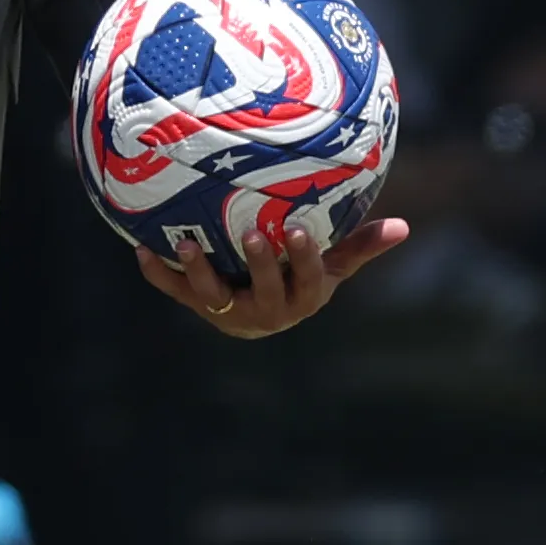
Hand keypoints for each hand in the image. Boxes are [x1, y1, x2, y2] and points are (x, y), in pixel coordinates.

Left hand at [137, 216, 408, 338]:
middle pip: (264, 291)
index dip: (304, 259)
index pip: (308, 280)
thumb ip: (360, 248)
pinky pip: (176, 292)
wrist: (255, 317)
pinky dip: (159, 274)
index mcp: (302, 298)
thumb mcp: (331, 270)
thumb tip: (404, 227)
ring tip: (187, 243)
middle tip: (252, 233)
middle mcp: (266, 311)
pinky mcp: (198, 307)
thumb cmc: (299, 282)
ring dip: (200, 271)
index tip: (299, 231)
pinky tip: (141, 249)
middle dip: (258, 265)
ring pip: (213, 297)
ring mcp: (229, 311)